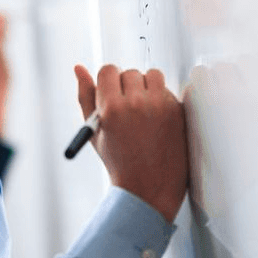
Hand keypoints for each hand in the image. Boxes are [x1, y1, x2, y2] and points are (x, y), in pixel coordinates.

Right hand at [74, 63, 187, 222]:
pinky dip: (162, 100)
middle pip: (130, 72)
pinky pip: (168, 91)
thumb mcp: (94, 131)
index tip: (111, 92)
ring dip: (147, 86)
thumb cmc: (119, 161)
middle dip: (127, 86)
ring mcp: (161, 106)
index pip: (109, 70)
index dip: (108, 81)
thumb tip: (79, 68)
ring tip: (143, 110)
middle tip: (127, 107)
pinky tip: (157, 121)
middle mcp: (137, 102)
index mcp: (112, 107)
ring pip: (152, 75)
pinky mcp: (178, 111)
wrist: (149, 189)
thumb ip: (85, 97)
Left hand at [185, 57, 257, 213]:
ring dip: (203, 83)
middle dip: (221, 78)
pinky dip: (191, 96)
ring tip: (209, 107)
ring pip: (201, 71)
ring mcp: (210, 101)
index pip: (246, 61)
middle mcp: (235, 94)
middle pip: (222, 65)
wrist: (228, 176)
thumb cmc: (249, 144)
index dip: (241, 72)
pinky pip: (188, 87)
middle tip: (222, 100)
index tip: (238, 86)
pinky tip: (199, 115)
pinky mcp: (190, 108)